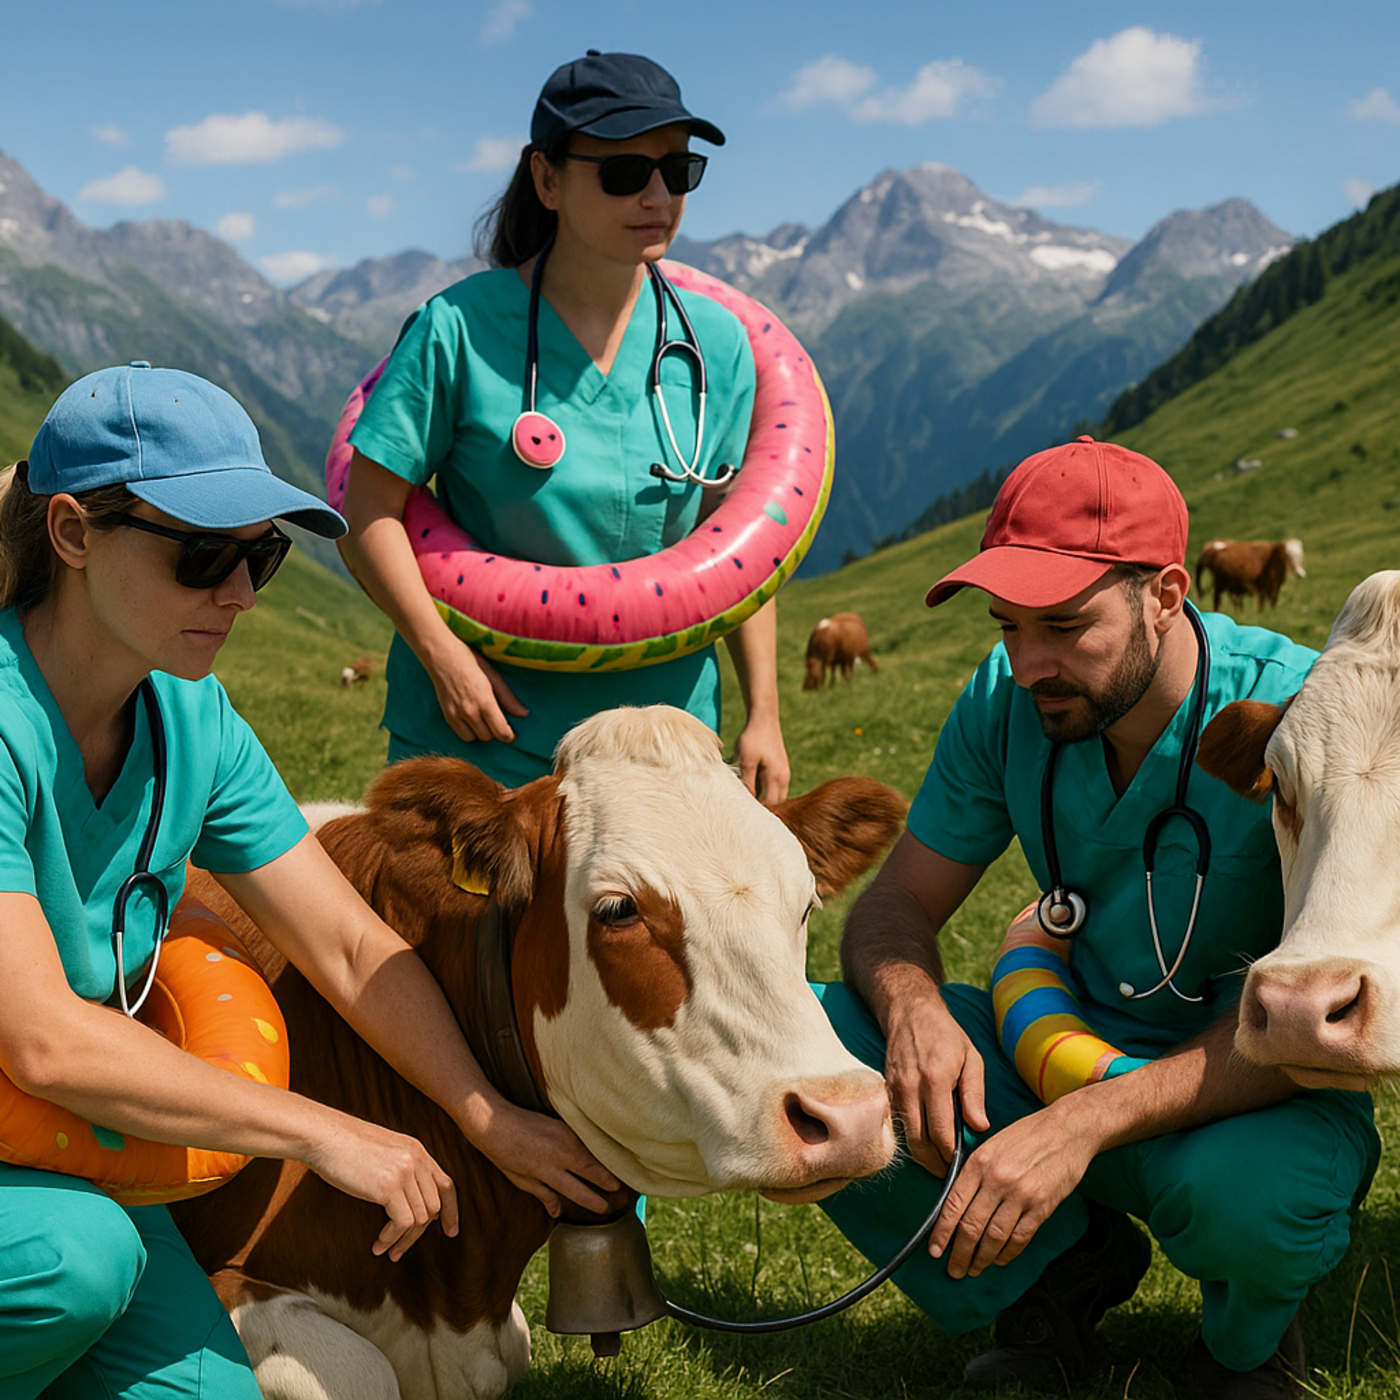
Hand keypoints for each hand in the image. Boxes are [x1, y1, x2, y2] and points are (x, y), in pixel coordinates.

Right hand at [305, 1116, 457, 1261]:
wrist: (322, 1136)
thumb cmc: (343, 1147)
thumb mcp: (382, 1152)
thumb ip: (399, 1169)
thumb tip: (406, 1201)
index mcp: (416, 1150)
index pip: (445, 1184)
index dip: (451, 1210)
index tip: (450, 1231)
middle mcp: (416, 1159)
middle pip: (434, 1206)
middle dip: (419, 1233)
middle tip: (400, 1249)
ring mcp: (404, 1171)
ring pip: (421, 1218)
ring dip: (404, 1240)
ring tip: (386, 1250)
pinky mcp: (388, 1186)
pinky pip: (403, 1222)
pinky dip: (393, 1238)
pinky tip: (378, 1244)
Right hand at [427, 640, 527, 744]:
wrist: (442, 656)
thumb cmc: (471, 662)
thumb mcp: (493, 676)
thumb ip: (508, 697)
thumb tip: (524, 714)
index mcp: (485, 702)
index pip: (501, 731)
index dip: (509, 736)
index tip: (512, 735)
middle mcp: (470, 711)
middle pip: (488, 737)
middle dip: (495, 732)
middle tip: (497, 721)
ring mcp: (456, 715)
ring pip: (474, 738)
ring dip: (482, 733)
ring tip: (484, 720)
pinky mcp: (447, 716)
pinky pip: (461, 735)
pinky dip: (469, 731)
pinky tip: (472, 719)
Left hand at [474, 1101, 624, 1216]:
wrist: (494, 1121)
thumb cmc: (503, 1153)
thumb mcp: (520, 1180)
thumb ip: (543, 1194)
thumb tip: (558, 1212)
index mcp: (547, 1171)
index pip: (576, 1189)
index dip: (592, 1200)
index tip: (604, 1207)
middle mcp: (558, 1153)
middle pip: (590, 1169)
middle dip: (607, 1179)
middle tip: (621, 1189)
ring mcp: (562, 1135)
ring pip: (591, 1152)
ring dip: (606, 1162)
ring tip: (619, 1171)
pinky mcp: (562, 1123)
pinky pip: (585, 1138)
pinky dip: (596, 1146)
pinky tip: (605, 1150)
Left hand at [734, 713, 789, 804]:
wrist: (763, 719)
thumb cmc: (752, 739)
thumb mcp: (745, 762)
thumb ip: (747, 783)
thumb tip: (747, 801)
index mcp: (776, 777)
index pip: (771, 804)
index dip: (759, 810)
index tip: (744, 810)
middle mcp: (784, 777)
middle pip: (777, 802)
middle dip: (764, 806)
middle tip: (746, 805)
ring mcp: (784, 772)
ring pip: (777, 794)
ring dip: (765, 796)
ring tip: (749, 794)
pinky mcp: (780, 767)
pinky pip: (775, 785)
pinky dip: (766, 788)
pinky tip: (753, 782)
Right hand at [884, 993, 989, 1174]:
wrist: (910, 1012)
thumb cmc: (945, 1035)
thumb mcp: (971, 1058)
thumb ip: (975, 1094)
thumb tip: (979, 1128)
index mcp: (936, 1079)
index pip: (941, 1132)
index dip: (950, 1155)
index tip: (960, 1165)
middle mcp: (911, 1087)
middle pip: (918, 1142)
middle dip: (934, 1163)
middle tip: (949, 1174)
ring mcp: (895, 1089)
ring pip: (905, 1136)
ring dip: (921, 1155)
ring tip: (938, 1163)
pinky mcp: (886, 1090)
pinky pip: (897, 1123)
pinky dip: (910, 1138)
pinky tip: (924, 1143)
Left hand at [926, 1108, 1095, 1278]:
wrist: (1067, 1130)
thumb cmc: (1026, 1136)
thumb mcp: (990, 1145)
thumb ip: (973, 1172)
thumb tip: (955, 1205)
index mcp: (979, 1163)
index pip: (953, 1204)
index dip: (942, 1231)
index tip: (935, 1250)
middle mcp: (997, 1180)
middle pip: (971, 1226)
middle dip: (960, 1253)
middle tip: (954, 1270)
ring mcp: (1021, 1195)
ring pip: (994, 1237)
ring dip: (982, 1258)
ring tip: (974, 1269)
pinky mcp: (1042, 1207)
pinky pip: (1020, 1237)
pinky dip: (1007, 1253)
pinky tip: (999, 1259)